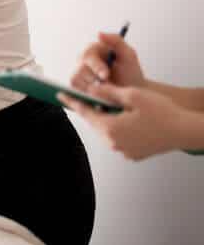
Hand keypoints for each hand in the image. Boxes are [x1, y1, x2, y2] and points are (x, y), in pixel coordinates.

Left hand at [58, 84, 187, 159]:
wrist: (185, 131)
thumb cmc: (163, 112)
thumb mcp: (133, 96)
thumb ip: (107, 92)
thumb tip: (90, 89)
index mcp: (110, 128)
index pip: (84, 111)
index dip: (72, 100)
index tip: (60, 93)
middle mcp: (113, 143)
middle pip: (95, 122)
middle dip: (93, 109)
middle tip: (89, 96)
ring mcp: (123, 151)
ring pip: (107, 131)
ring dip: (107, 119)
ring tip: (114, 107)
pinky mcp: (133, 155)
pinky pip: (119, 139)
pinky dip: (119, 129)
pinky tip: (129, 120)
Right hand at [70, 31, 144, 90]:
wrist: (130, 91)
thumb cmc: (130, 72)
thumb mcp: (128, 54)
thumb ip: (116, 41)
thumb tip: (99, 33)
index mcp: (92, 49)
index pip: (87, 56)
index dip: (96, 67)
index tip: (106, 75)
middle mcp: (82, 60)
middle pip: (79, 69)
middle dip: (94, 80)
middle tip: (107, 86)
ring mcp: (77, 73)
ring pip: (75, 80)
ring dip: (91, 88)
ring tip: (105, 91)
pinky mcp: (76, 86)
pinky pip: (75, 90)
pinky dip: (86, 94)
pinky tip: (99, 95)